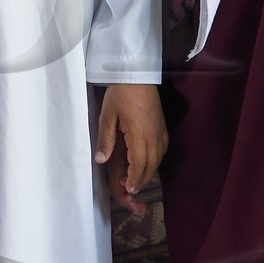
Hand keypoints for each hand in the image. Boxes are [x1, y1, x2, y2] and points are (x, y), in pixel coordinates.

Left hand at [95, 83, 167, 216]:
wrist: (137, 74)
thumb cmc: (121, 93)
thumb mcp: (107, 115)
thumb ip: (105, 139)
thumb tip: (100, 160)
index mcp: (139, 133)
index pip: (139, 163)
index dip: (135, 178)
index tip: (129, 188)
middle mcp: (154, 134)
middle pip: (151, 164)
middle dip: (142, 179)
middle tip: (132, 188)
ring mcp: (160, 130)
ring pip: (159, 158)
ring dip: (149, 170)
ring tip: (138, 178)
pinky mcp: (162, 126)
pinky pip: (162, 148)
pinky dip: (156, 159)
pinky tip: (148, 161)